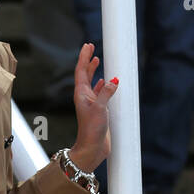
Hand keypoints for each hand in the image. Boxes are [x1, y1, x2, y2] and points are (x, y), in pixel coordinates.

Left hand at [68, 42, 117, 173]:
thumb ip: (106, 93)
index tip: (88, 45)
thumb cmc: (92, 130)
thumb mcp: (100, 109)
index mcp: (81, 94)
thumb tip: (113, 80)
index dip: (84, 57)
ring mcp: (90, 103)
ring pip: (91, 82)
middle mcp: (84, 97)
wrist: (92, 148)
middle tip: (91, 48)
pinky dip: (102, 85)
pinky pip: (99, 93)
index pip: (81, 71)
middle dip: (88, 61)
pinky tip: (105, 82)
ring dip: (94, 71)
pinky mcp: (97, 110)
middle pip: (84, 74)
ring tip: (97, 61)